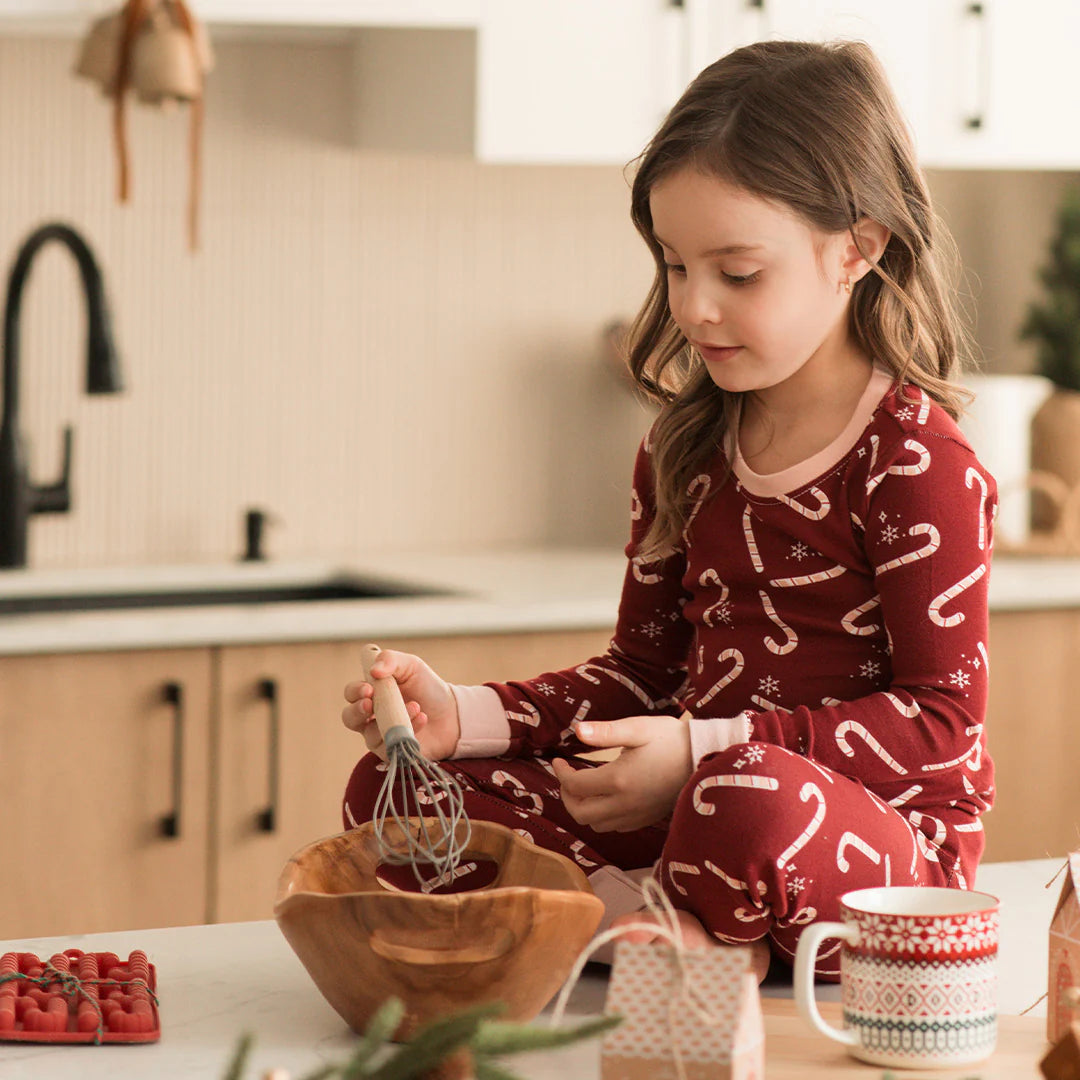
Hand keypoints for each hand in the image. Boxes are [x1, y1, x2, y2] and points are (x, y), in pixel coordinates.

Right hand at [342, 649, 460, 762]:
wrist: (452, 713)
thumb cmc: (427, 688)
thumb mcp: (412, 666)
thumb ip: (391, 660)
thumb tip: (374, 670)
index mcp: (372, 693)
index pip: (351, 693)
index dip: (355, 692)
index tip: (368, 688)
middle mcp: (371, 716)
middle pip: (349, 718)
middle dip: (357, 711)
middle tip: (371, 704)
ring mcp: (380, 736)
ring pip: (370, 735)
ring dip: (392, 720)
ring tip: (416, 706)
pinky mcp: (393, 752)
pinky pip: (390, 747)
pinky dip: (407, 731)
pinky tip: (422, 719)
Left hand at [550, 715, 692, 831]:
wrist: (704, 757)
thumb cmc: (671, 738)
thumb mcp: (638, 728)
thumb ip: (605, 731)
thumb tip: (577, 731)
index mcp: (618, 780)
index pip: (575, 785)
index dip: (561, 773)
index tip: (558, 760)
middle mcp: (625, 803)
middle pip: (580, 813)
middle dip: (566, 796)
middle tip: (566, 777)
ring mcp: (636, 815)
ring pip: (596, 824)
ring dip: (583, 808)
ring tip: (583, 787)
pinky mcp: (646, 819)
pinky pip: (615, 826)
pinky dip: (601, 816)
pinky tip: (605, 797)